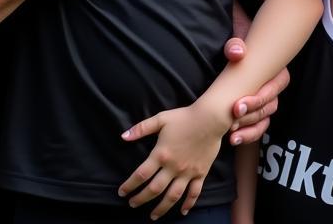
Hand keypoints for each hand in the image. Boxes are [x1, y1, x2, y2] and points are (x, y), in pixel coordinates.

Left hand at [120, 102, 227, 218]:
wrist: (210, 119)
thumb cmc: (184, 117)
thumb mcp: (161, 119)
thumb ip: (141, 128)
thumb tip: (123, 136)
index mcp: (161, 154)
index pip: (141, 175)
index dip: (130, 185)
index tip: (122, 192)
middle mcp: (173, 167)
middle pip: (154, 189)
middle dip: (141, 199)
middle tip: (132, 204)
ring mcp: (187, 173)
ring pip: (172, 196)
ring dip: (162, 208)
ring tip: (153, 216)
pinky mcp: (200, 174)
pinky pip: (194, 193)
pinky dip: (188, 204)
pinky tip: (183, 212)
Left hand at [223, 37, 288, 145]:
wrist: (230, 55)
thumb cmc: (237, 46)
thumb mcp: (234, 42)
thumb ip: (234, 44)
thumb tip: (238, 53)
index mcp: (275, 70)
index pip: (275, 87)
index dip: (260, 98)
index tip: (237, 105)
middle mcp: (272, 87)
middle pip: (269, 106)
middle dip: (250, 113)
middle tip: (232, 116)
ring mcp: (265, 102)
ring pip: (263, 119)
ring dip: (248, 127)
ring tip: (231, 132)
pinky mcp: (256, 113)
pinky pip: (258, 129)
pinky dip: (247, 135)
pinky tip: (233, 139)